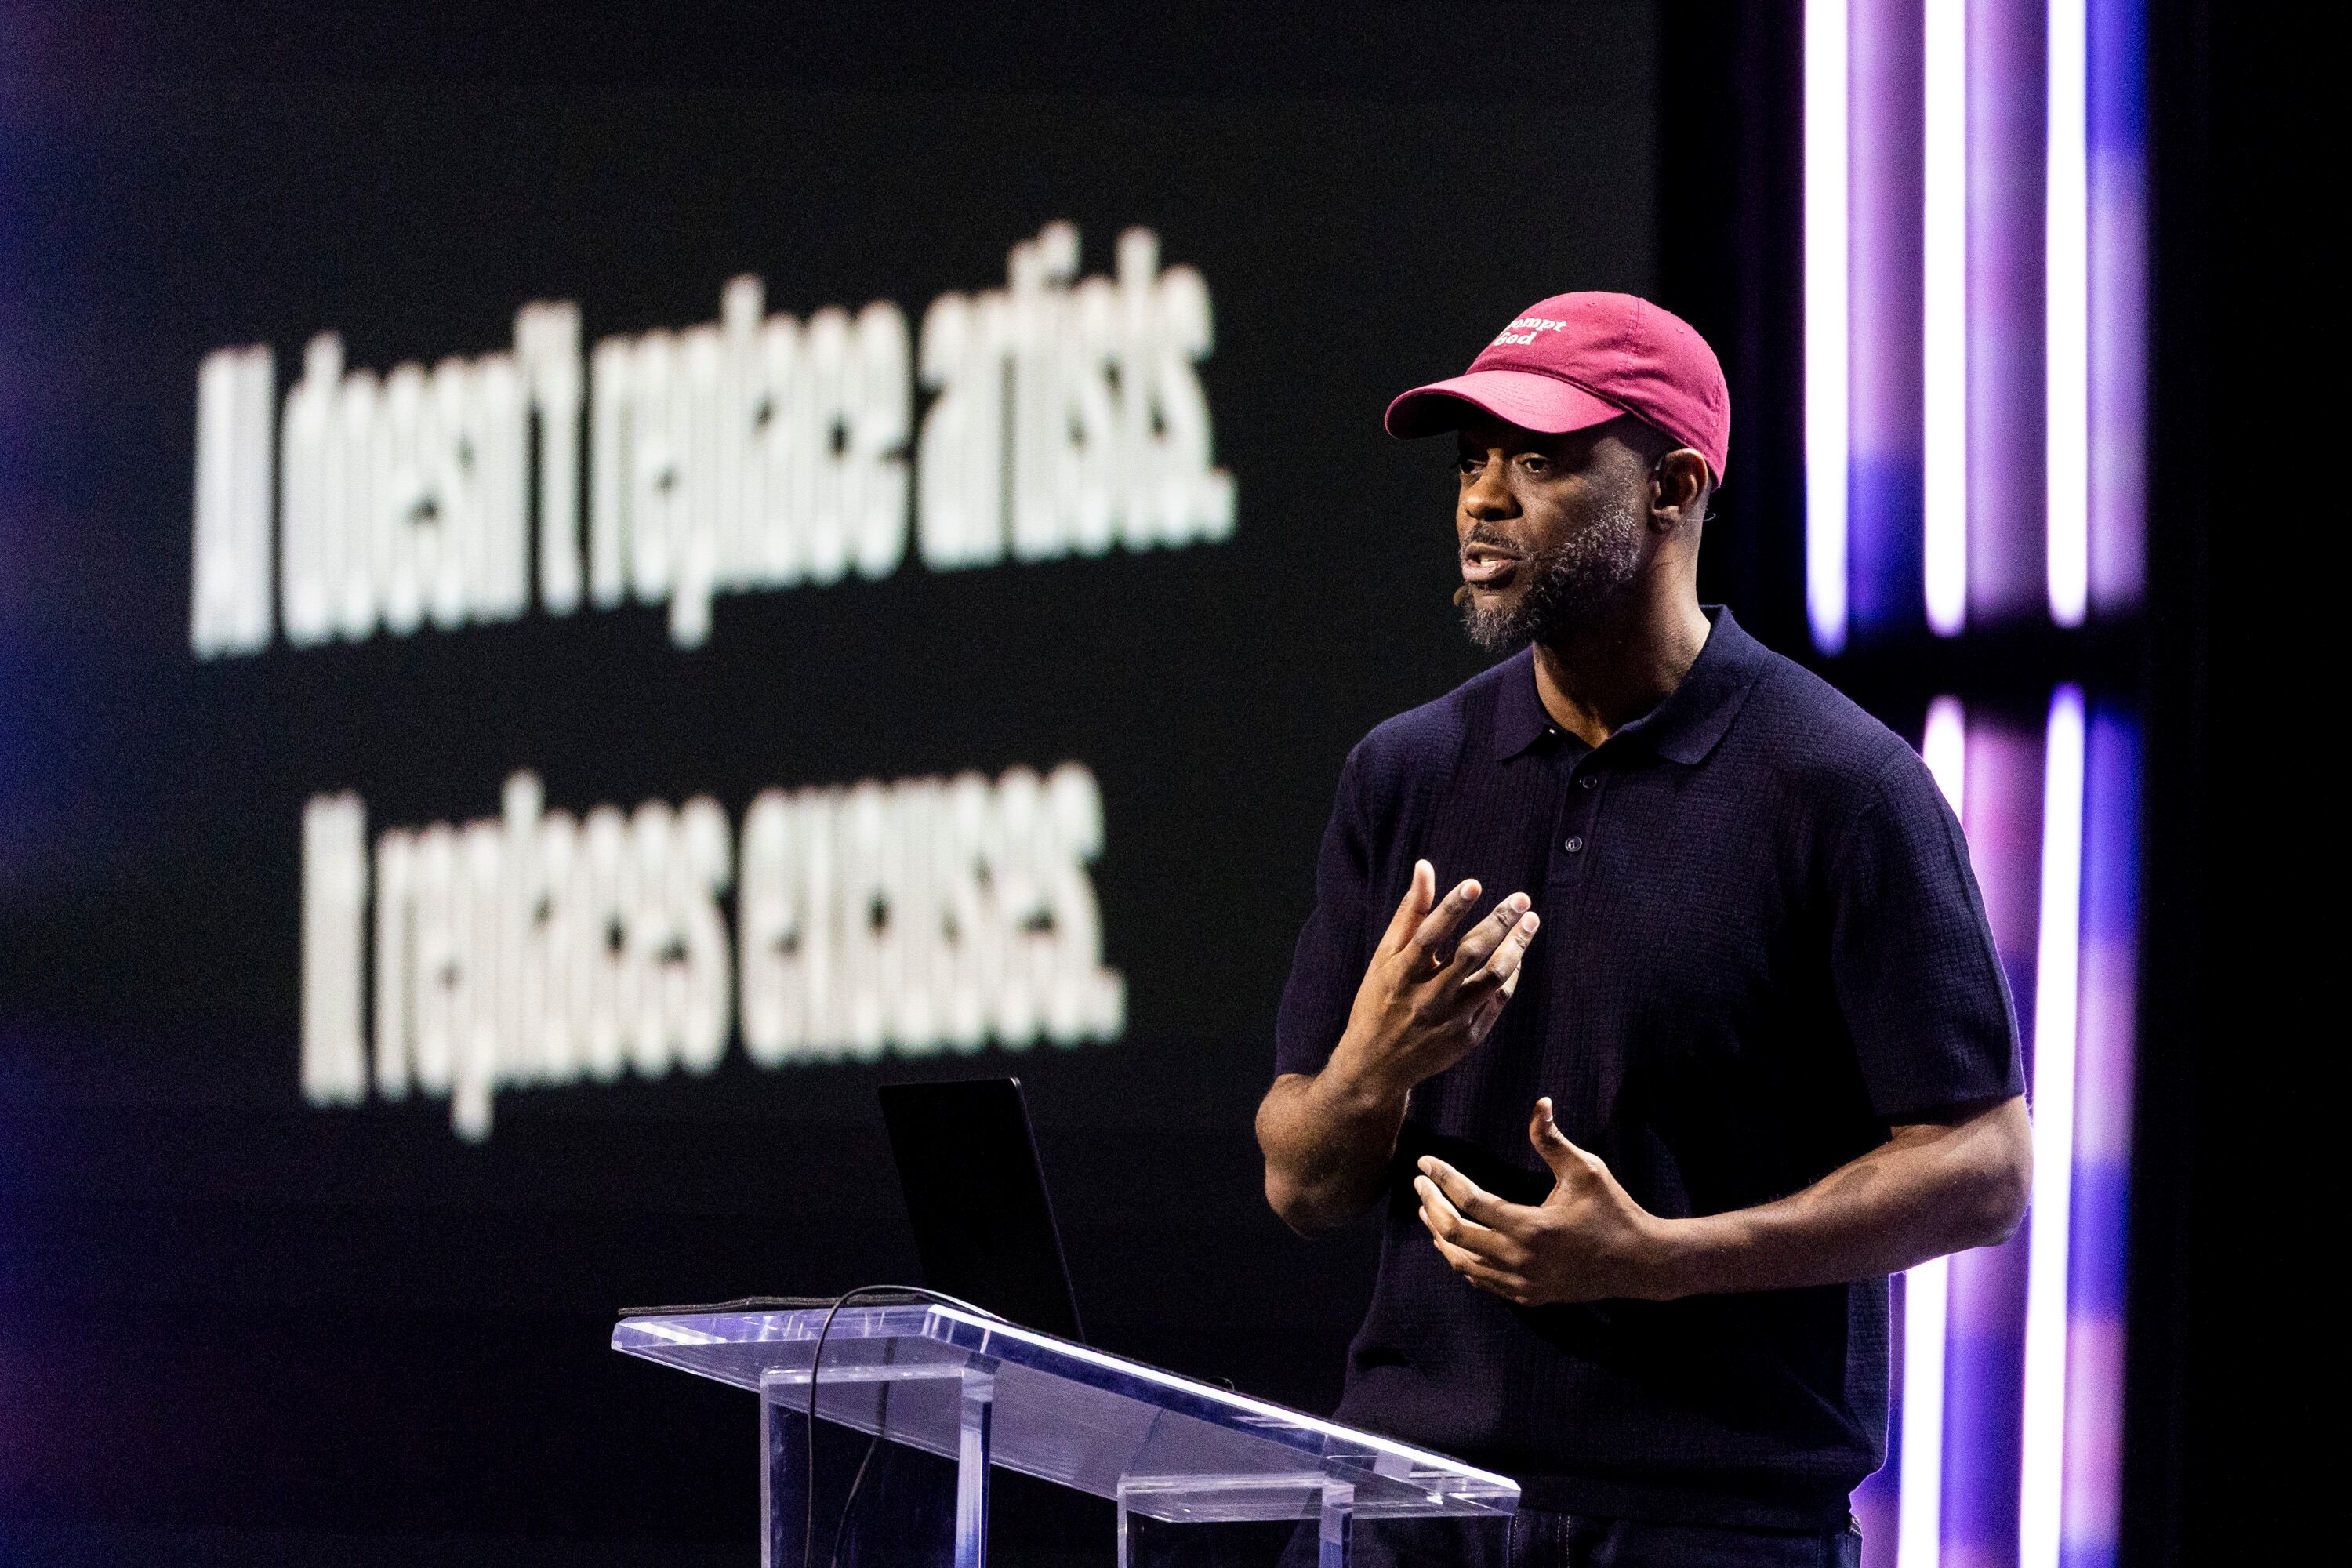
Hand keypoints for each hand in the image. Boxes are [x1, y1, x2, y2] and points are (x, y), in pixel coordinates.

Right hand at [1330, 860, 1539, 1099]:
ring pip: (1494, 978)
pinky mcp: (1469, 1037)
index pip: (1429, 936)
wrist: (1377, 1065)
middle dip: (1499, 922)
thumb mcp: (1384, 958)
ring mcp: (1451, 1020)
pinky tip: (1516, 954)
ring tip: (1530, 921)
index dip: (1451, 908)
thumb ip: (1410, 913)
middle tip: (1521, 899)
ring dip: (1516, 947)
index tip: (1474, 884)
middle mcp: (1427, 998)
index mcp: (1401, 975)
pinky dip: (1510, 975)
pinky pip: (1498, 1000)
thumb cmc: (1379, 1000)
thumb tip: (1425, 867)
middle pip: (1471, 954)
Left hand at [1413, 1097, 1665, 1305]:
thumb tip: (1539, 1103)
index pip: (1469, 1201)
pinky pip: (1480, 1280)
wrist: (1639, 1263)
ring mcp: (1522, 1282)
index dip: (1442, 1178)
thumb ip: (1553, 1140)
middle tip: (1420, 1184)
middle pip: (1455, 1234)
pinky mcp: (1528, 1296)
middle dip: (1431, 1205)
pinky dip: (1461, 1259)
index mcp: (1531, 1227)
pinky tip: (1453, 1242)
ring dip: (1439, 1235)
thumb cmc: (1613, 1210)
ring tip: (1428, 1210)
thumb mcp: (1586, 1170)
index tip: (1425, 1161)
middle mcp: (1521, 1259)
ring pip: (1462, 1262)